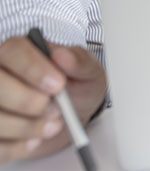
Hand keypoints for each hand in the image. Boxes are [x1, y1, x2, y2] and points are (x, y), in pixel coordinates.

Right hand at [0, 35, 106, 162]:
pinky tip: (34, 141)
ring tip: (52, 126)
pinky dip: (16, 147)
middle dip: (27, 102)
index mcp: (17, 51)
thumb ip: (79, 61)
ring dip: (26, 127)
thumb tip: (63, 55)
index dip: (33, 68)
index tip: (58, 85)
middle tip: (56, 110)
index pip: (14, 51)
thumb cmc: (75, 86)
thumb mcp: (87, 71)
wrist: (70, 114)